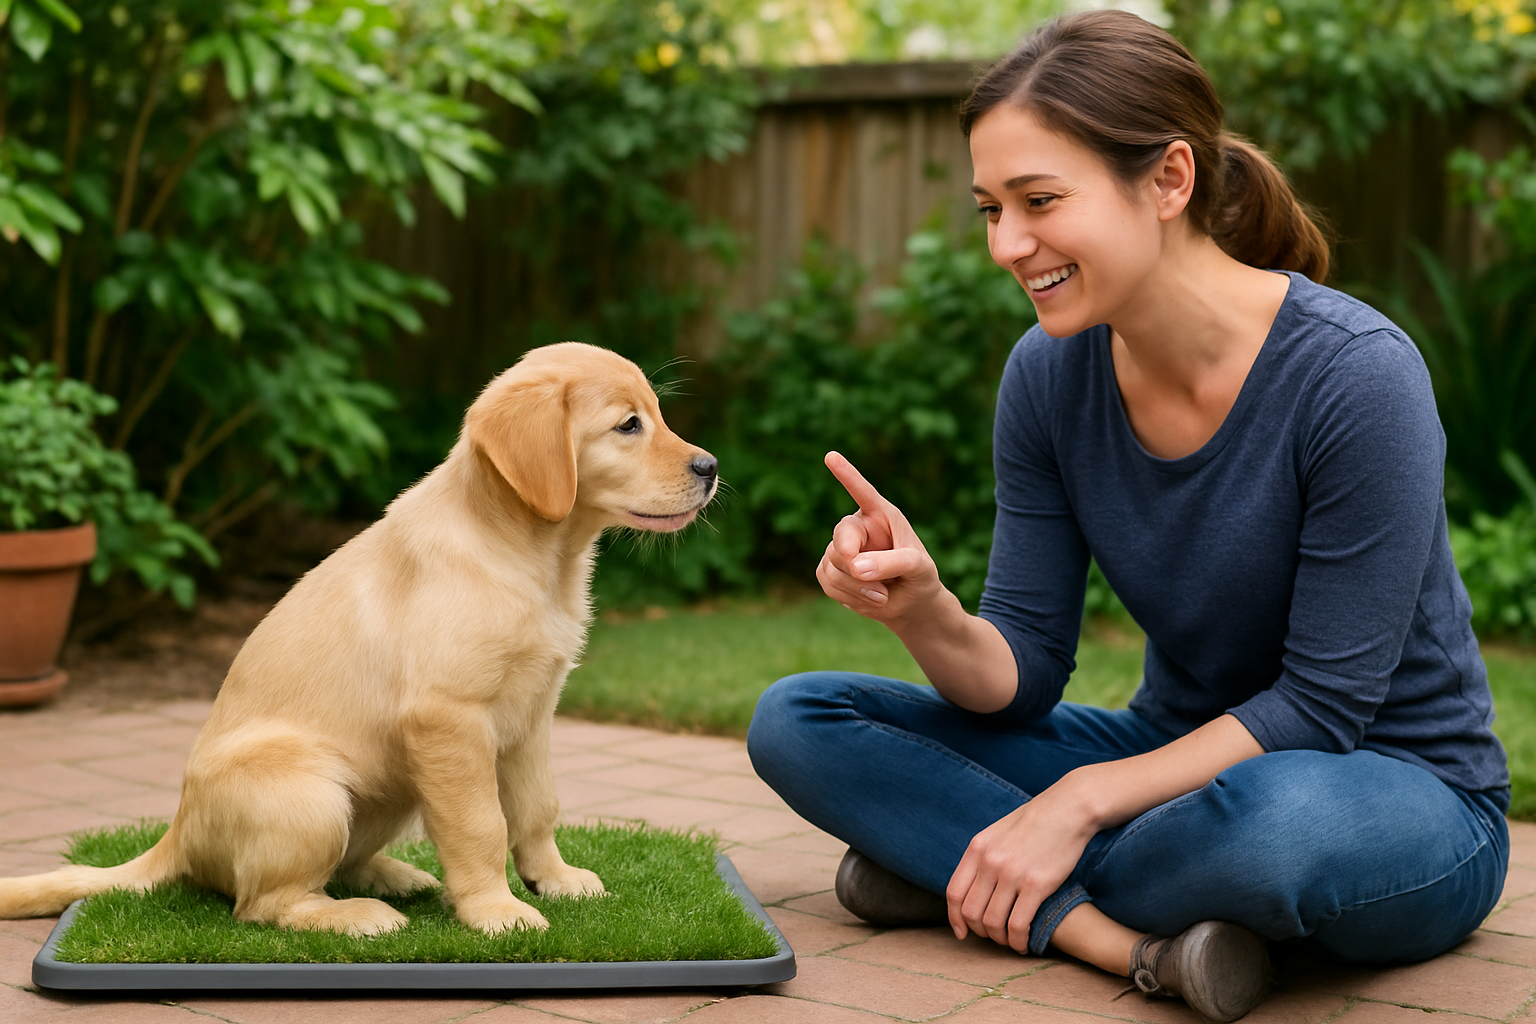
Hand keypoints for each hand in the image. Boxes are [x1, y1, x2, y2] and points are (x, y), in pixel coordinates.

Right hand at [816, 452, 941, 623]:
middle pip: (841, 539)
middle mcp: (857, 527)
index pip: (862, 491)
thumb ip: (892, 562)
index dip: (847, 475)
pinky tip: (868, 598)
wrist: (910, 602)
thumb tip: (856, 566)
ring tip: (882, 595)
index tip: (831, 456)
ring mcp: (839, 548)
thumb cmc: (919, 577)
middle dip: (854, 563)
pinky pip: (827, 582)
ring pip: (832, 565)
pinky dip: (848, 596)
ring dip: (857, 588)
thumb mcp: (918, 567)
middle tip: (876, 583)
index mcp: (880, 514)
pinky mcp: (829, 570)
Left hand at [946, 776, 1098, 952]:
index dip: (955, 918)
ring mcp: (1011, 873)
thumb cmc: (1036, 822)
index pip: (954, 892)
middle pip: (971, 912)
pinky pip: (1018, 925)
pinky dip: (1018, 941)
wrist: (1068, 809)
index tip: (962, 932)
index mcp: (977, 848)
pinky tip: (1025, 944)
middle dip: (980, 932)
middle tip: (994, 936)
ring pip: (992, 922)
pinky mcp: (1036, 884)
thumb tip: (974, 886)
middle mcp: (990, 861)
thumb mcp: (998, 832)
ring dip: (1000, 939)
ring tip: (1011, 941)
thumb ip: (984, 856)